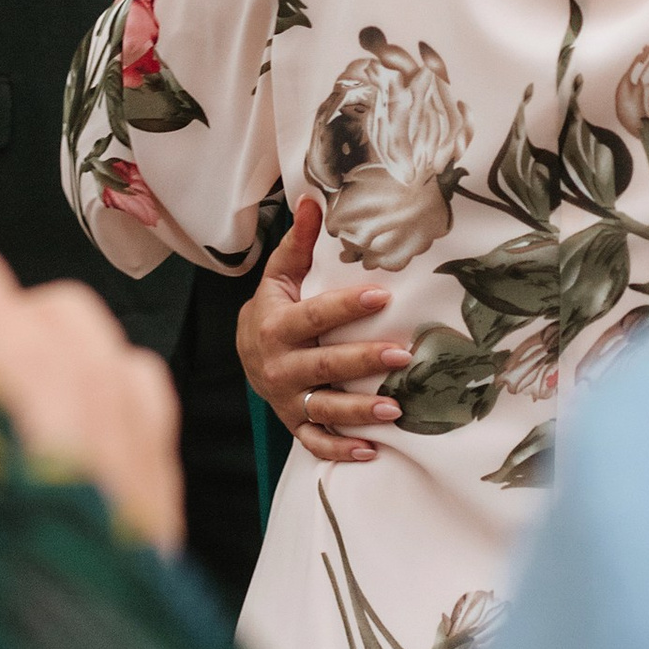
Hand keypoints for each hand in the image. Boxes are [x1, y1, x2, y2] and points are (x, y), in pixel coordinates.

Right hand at [0, 159, 183, 553]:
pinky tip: (36, 446)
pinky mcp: (159, 472)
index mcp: (24, 411)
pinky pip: (120, 388)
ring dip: (16, 359)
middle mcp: (92, 408)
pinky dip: (74, 394)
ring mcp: (136, 437)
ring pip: (72, 342)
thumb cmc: (14, 630)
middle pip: (12, 312)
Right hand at [239, 196, 408, 467]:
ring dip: (359, 412)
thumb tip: (311, 197)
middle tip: (402, 355)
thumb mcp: (279, 274)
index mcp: (275, 325)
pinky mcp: (295, 423)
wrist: (246, 351)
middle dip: (362, 361)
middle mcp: (278, 366)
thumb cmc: (274, 307)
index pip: (315, 316)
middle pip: (323, 365)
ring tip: (396, 409)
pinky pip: (315, 442)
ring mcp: (287, 399)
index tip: (381, 296)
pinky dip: (340, 451)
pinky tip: (371, 450)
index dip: (346, 306)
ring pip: (324, 410)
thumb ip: (299, 241)